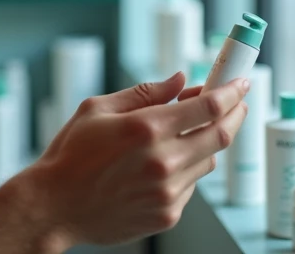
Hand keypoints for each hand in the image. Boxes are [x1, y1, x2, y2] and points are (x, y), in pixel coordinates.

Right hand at [24, 72, 249, 247]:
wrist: (54, 207)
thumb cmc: (71, 155)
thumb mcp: (98, 109)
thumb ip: (144, 93)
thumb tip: (179, 80)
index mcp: (147, 128)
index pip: (208, 106)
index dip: (230, 91)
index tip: (240, 82)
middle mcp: (163, 161)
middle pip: (221, 134)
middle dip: (235, 113)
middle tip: (236, 102)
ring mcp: (168, 191)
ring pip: (207, 160)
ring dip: (205, 142)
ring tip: (182, 135)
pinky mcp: (167, 214)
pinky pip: (191, 186)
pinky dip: (185, 170)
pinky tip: (160, 166)